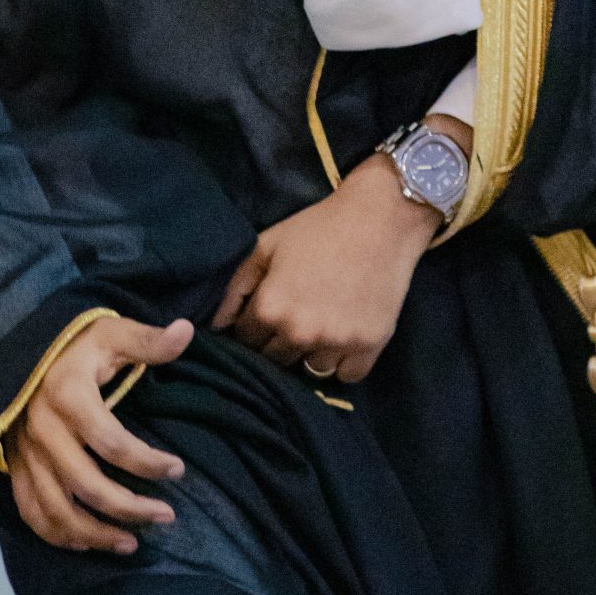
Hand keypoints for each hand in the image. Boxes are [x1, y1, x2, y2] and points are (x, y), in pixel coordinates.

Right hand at [7, 313, 191, 553]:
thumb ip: (147, 341)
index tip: (178, 469)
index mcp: (69, 397)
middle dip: (129, 507)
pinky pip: (30, 511)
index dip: (147, 462)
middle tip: (165, 516)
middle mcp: (43, 432)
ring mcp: (25, 454)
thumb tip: (186, 330)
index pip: (112, 442)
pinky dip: (56, 535)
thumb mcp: (111, 333)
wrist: (19, 350)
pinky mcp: (15, 467)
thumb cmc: (74, 343)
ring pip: (56, 510)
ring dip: (94, 534)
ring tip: (131, 544)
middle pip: (87, 485)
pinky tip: (85, 544)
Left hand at [211, 134, 464, 382]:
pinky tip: (344, 334)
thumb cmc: (318, 227)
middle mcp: (301, 332)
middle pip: (276, 360)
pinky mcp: (369, 346)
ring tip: (322, 324)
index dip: (253, 326)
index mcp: (271, 308)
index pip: (245, 341)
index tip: (267, 313)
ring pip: (311, 371)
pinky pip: (347, 376)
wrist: (381, 218)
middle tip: (295, 317)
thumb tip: (214, 325)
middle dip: (279, 342)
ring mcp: (336, 342)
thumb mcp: (267, 245)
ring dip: (312, 354)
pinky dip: (344, 362)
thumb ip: (235, 285)